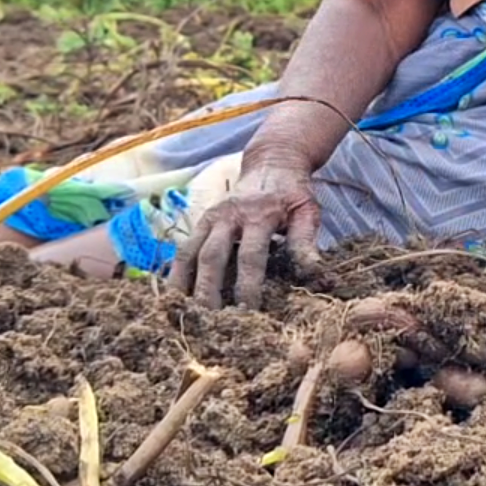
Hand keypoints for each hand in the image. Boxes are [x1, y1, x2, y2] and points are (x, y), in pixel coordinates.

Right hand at [168, 155, 320, 310]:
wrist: (272, 162)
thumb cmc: (292, 194)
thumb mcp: (306, 211)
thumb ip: (305, 242)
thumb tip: (315, 275)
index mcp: (259, 214)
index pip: (250, 256)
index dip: (247, 286)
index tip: (247, 314)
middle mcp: (229, 215)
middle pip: (212, 256)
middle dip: (208, 291)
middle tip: (209, 324)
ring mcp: (210, 216)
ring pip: (189, 251)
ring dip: (183, 284)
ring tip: (181, 314)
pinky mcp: (200, 220)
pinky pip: (182, 247)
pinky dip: (174, 271)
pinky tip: (171, 295)